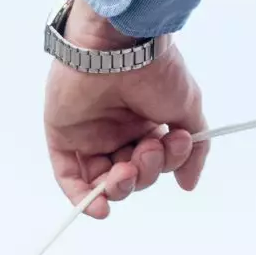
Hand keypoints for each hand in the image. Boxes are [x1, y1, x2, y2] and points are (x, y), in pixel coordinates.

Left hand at [44, 0, 207, 219]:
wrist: (122, 46)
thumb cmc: (156, 69)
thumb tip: (188, 183)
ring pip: (102, 180)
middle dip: (144, 173)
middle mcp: (116, 131)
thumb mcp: (187, 109)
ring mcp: (89, 135)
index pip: (153, 162)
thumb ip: (191, 150)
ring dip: (120, 186)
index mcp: (144, 124)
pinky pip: (69, 177)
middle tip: (148, 150)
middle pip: (130, 175)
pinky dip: (83, 197)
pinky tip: (100, 208)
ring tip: (128, 169)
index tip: (176, 141)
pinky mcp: (63, 137)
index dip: (166, 163)